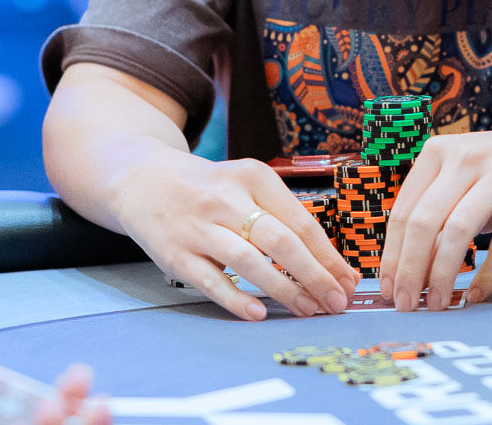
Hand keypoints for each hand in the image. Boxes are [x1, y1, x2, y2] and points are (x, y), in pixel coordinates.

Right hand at [111, 151, 356, 320]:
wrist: (143, 181)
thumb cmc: (208, 190)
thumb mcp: (246, 186)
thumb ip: (282, 218)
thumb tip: (330, 265)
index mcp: (253, 177)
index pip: (301, 221)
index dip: (328, 256)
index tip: (347, 282)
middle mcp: (226, 198)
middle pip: (280, 240)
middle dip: (314, 275)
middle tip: (335, 301)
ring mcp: (198, 227)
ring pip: (249, 261)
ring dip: (284, 289)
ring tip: (307, 309)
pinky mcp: (175, 254)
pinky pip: (211, 281)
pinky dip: (237, 299)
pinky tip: (259, 313)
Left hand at [381, 117, 491, 312]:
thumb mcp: (463, 178)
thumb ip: (438, 212)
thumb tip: (409, 269)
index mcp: (438, 152)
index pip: (403, 211)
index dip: (391, 256)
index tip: (387, 289)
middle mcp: (465, 158)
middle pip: (424, 223)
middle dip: (410, 270)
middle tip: (406, 304)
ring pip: (457, 231)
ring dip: (443, 275)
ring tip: (438, 303)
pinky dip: (488, 275)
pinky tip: (476, 295)